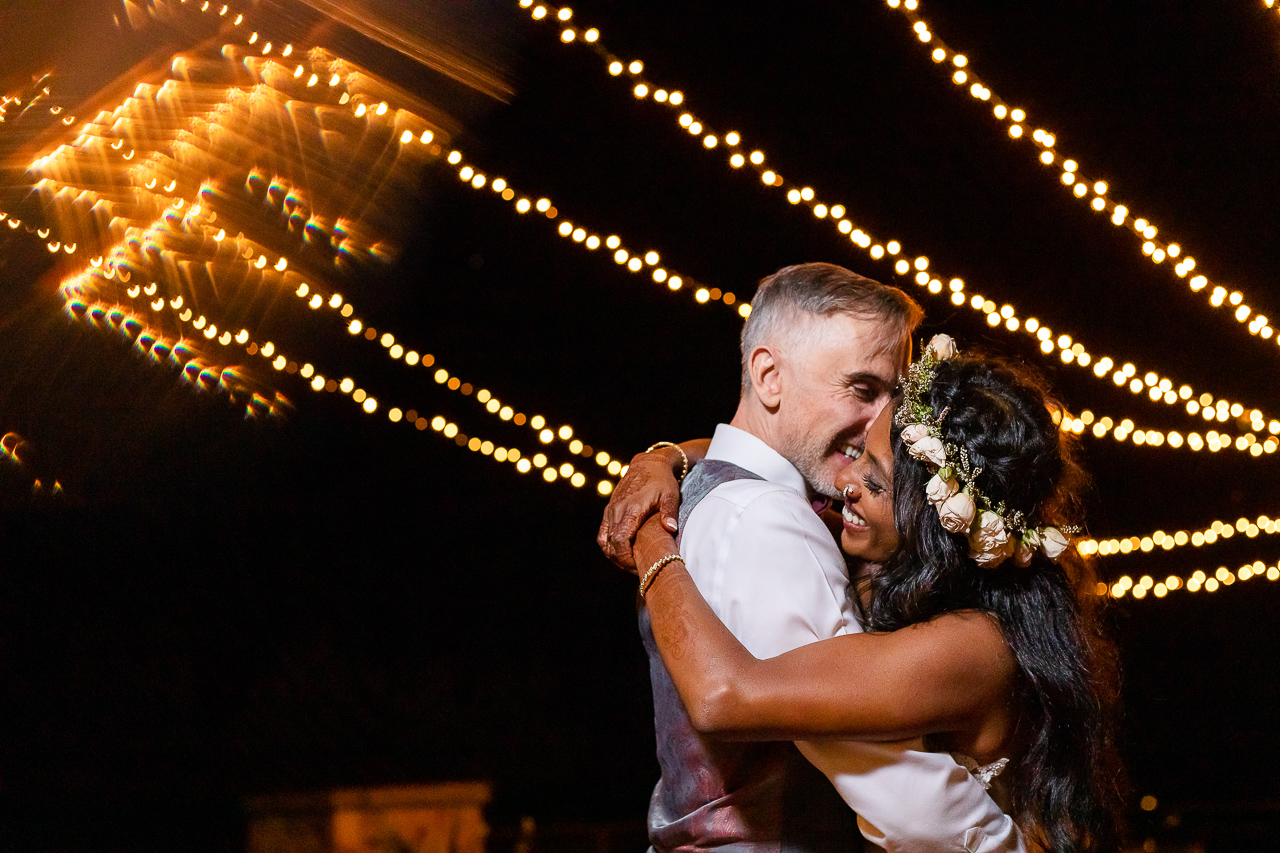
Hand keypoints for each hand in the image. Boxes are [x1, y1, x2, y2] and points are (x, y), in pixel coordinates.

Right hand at [597, 449, 681, 571]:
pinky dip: (608, 546)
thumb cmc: (663, 481)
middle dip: (622, 562)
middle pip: (611, 545)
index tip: (638, 567)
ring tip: (631, 564)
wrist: (648, 464)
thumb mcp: (671, 495)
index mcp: (631, 509)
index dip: (626, 559)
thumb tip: (671, 529)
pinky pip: (603, 533)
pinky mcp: (609, 510)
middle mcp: (617, 510)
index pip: (621, 541)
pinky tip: (621, 553)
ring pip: (605, 541)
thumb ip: (670, 512)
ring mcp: (611, 510)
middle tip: (639, 571)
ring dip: (614, 556)